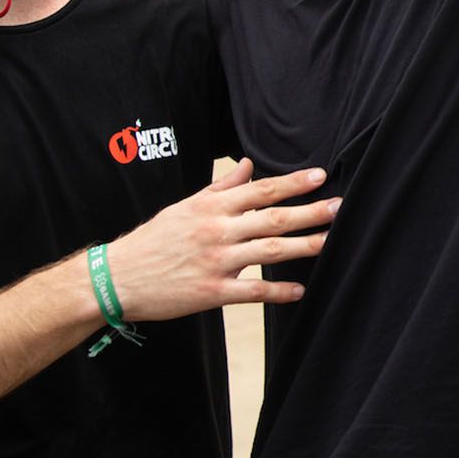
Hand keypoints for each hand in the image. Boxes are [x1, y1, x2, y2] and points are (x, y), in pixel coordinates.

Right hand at [103, 159, 338, 319]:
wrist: (118, 277)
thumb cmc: (154, 240)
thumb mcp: (185, 206)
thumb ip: (220, 187)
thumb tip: (248, 165)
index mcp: (211, 207)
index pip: (260, 190)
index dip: (292, 183)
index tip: (320, 176)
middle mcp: (216, 230)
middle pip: (272, 218)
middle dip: (310, 212)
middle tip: (340, 207)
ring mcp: (215, 262)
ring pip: (268, 251)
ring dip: (303, 246)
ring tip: (329, 242)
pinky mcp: (210, 292)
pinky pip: (251, 290)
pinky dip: (277, 291)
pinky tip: (299, 291)